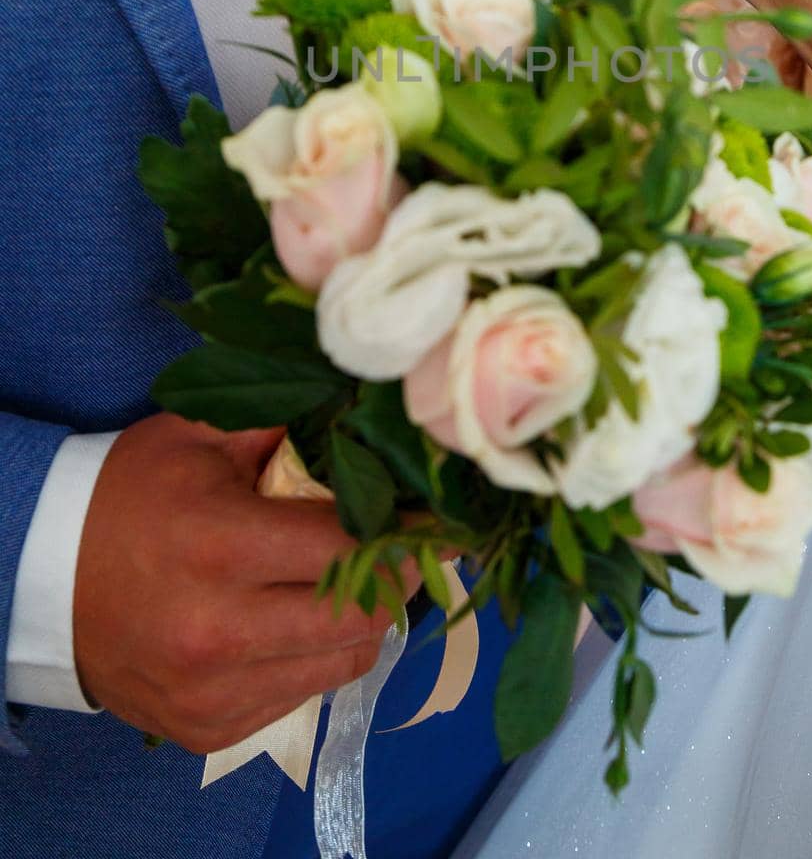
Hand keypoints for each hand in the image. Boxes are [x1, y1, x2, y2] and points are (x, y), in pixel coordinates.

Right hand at [73, 414, 418, 753]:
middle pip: (361, 619)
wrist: (44, 578)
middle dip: (396, 581)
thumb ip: (287, 428)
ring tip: (352, 584)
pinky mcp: (208, 730)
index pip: (351, 549)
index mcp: (221, 544)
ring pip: (344, 665)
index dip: (402, 532)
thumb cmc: (131, 495)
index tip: (425, 516)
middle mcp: (220, 630)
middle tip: (402, 551)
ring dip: (362, 624)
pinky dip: (314, 659)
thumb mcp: (202, 439)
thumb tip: (371, 422)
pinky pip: (301, 696)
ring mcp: (213, 691)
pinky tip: (296, 621)